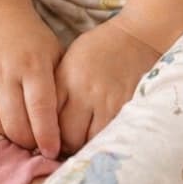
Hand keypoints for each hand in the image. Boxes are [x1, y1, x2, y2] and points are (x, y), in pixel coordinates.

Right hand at [0, 0, 64, 156]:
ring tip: (24, 140)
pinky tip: (7, 127)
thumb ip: (59, 86)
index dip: (47, 136)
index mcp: (33, 64)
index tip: (54, 152)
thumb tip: (69, 124)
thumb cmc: (32, 39)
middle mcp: (7, 72)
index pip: (40, 109)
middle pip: (16, 123)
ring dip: (10, 139)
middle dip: (29, 143)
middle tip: (39, 148)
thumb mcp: (54, 54)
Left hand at [55, 17, 161, 157]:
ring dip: (87, 146)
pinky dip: (106, 142)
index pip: (48, 117)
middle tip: (69, 146)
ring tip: (87, 143)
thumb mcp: (70, 61)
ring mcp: (107, 100)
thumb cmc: (99, 48)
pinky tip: (104, 138)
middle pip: (68, 135)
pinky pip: (111, 136)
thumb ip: (58, 90)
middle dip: (66, 145)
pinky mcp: (127, 107)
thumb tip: (45, 122)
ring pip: (90, 141)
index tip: (50, 139)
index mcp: (67, 78)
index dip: (47, 133)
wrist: (137, 37)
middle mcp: (85, 91)